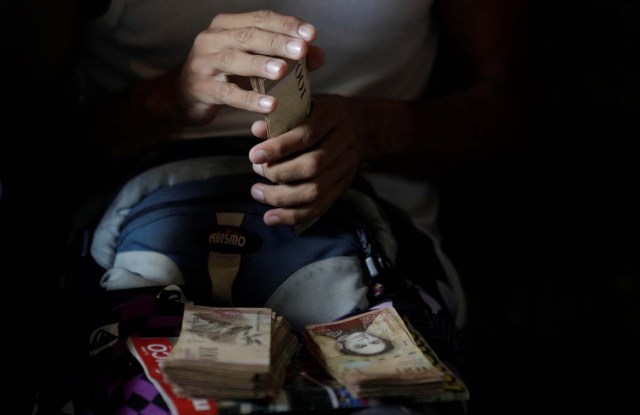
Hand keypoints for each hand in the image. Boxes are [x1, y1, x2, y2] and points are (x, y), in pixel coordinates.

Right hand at [177, 10, 323, 124]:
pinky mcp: (202, 88)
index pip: (261, 18)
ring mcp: (205, 62)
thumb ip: (285, 56)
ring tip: (284, 70)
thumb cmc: (225, 75)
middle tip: (302, 49)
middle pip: (249, 35)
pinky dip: (250, 99)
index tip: (312, 34)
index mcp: (227, 25)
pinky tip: (269, 104)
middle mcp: (214, 38)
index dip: (286, 24)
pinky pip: (229, 93)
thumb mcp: (253, 62)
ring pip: (236, 59)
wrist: (183, 96)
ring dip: (261, 64)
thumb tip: (318, 55)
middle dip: (278, 41)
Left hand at [249, 94, 362, 225]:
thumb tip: (257, 130)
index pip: (307, 135)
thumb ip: (282, 117)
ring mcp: (346, 167)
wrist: (362, 124)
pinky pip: (319, 207)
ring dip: (282, 197)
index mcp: (333, 117)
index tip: (254, 155)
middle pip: (313, 166)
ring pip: (315, 190)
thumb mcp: (305, 105)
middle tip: (256, 169)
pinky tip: (271, 217)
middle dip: (279, 173)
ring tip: (257, 192)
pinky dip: (293, 215)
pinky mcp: (343, 186)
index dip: (280, 147)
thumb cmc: (323, 113)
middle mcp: (344, 143)